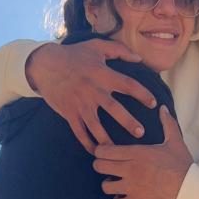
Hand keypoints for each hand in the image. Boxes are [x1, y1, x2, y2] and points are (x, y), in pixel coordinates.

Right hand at [26, 40, 156, 152]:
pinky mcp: (69, 113)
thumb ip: (119, 50)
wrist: (45, 64)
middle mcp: (93, 91)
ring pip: (96, 126)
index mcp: (102, 75)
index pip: (128, 85)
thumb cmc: (74, 54)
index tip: (153, 103)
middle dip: (128, 122)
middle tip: (141, 133)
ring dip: (108, 140)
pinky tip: (96, 152)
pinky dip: (87, 143)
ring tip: (119, 151)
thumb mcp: (97, 46)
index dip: (142, 94)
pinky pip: (79, 132)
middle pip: (115, 109)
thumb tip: (139, 58)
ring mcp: (80, 104)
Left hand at [92, 107, 192, 198]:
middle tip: (107, 167)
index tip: (104, 152)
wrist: (190, 191)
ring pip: (105, 186)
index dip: (100, 151)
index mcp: (136, 153)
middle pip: (99, 167)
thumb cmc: (182, 166)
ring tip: (116, 182)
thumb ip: (167, 124)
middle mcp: (130, 170)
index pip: (104, 150)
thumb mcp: (175, 142)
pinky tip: (125, 196)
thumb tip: (163, 108)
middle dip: (101, 165)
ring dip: (109, 184)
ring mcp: (131, 187)